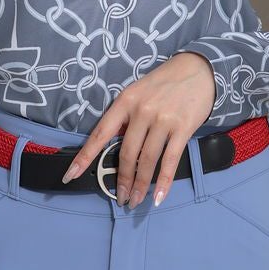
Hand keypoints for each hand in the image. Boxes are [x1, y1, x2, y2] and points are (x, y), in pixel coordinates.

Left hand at [60, 52, 215, 207]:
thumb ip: (126, 117)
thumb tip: (116, 146)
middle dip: (122, 180)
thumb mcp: (137, 92)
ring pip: (147, 159)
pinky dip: (164, 181)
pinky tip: (159, 196)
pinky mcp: (183, 128)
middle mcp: (142, 110)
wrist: (197, 69)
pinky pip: (171, 160)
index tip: (71, 175)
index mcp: (125, 101)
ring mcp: (163, 120)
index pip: (100, 133)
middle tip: (121, 199)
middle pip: (127, 153)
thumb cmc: (163, 83)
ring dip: (140, 184)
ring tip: (136, 200)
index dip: (85, 157)